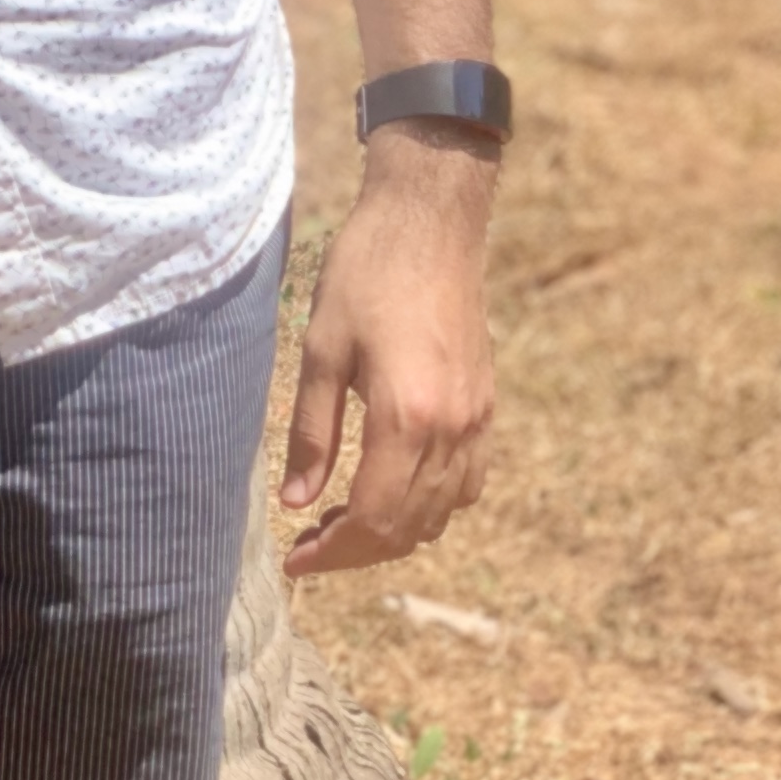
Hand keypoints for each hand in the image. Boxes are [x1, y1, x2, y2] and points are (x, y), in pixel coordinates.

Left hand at [277, 131, 495, 576]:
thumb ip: (311, 431)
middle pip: (408, 527)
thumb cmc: (365, 272)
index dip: (331, 551)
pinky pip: (468, 483)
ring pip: (441, 514)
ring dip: (394, 532)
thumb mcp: (321, 348)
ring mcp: (477, 420)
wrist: (430, 221)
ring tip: (343, 522)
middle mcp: (451, 428)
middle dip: (356, 551)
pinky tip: (394, 489)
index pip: (372, 517)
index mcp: (406, 416)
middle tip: (310, 545)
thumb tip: (297, 503)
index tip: (294, 558)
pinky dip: (432, 505)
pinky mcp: (487, 406)